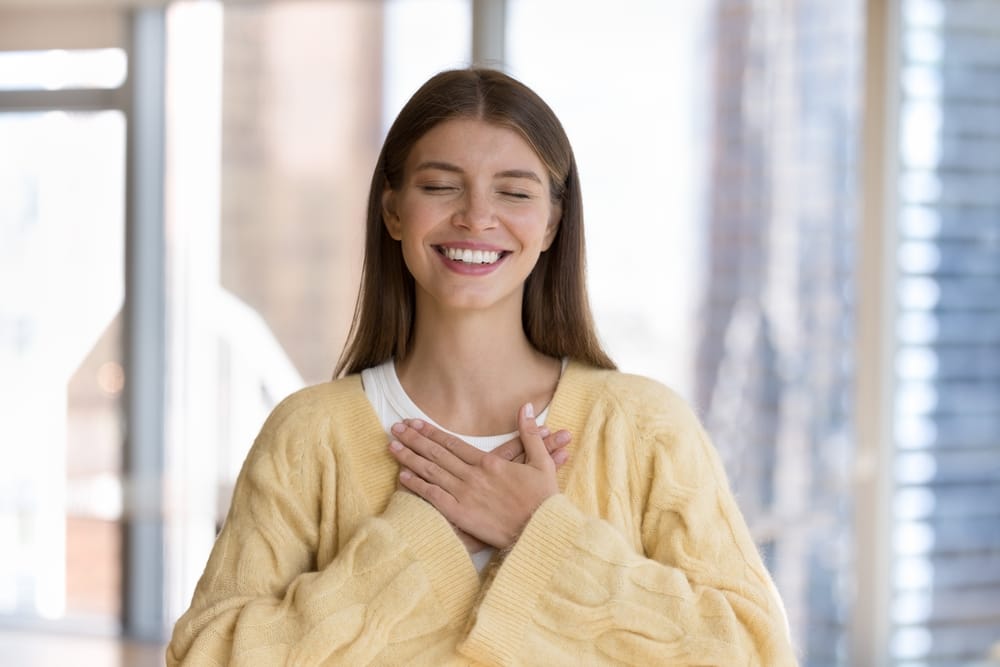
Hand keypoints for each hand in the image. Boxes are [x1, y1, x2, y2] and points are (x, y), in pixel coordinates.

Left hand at [389, 403, 565, 549]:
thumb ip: (530, 433)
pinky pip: (434, 497)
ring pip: (431, 472)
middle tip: (395, 428)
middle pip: (437, 454)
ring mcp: (465, 495)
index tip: (415, 423)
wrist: (540, 531)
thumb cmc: (543, 499)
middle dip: (414, 439)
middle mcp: (473, 476)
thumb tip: (527, 407)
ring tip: (392, 447)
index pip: (453, 443)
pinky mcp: (461, 515)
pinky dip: (417, 486)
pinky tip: (402, 476)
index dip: (431, 432)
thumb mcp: (542, 462)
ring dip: (410, 458)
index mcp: (489, 462)